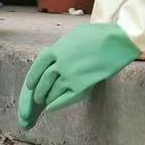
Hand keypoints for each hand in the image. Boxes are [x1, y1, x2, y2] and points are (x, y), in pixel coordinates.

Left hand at [17, 22, 139, 128]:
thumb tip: (56, 56)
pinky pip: (64, 99)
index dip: (33, 77)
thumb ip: (62, 48)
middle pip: (43, 82)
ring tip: (46, 102)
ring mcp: (70, 76)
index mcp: (56, 50)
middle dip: (39, 91)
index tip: (30, 84)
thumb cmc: (96, 35)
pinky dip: (56, 105)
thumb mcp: (72, 37)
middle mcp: (59, 65)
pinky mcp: (81, 87)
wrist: (114, 42)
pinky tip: (51, 109)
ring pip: (52, 92)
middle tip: (38, 96)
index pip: (38, 66)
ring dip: (47, 98)